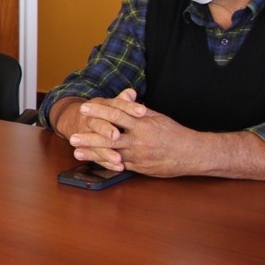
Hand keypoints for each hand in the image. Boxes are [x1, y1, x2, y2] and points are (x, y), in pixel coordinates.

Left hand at [69, 89, 201, 176]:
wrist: (191, 153)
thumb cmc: (172, 132)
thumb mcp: (156, 117)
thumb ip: (137, 110)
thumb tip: (124, 97)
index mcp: (142, 123)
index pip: (116, 114)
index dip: (99, 111)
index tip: (84, 108)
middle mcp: (138, 139)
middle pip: (110, 138)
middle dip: (89, 137)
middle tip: (73, 136)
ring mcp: (138, 155)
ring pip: (112, 154)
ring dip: (93, 154)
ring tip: (77, 152)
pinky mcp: (140, 167)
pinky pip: (120, 165)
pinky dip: (106, 164)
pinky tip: (93, 163)